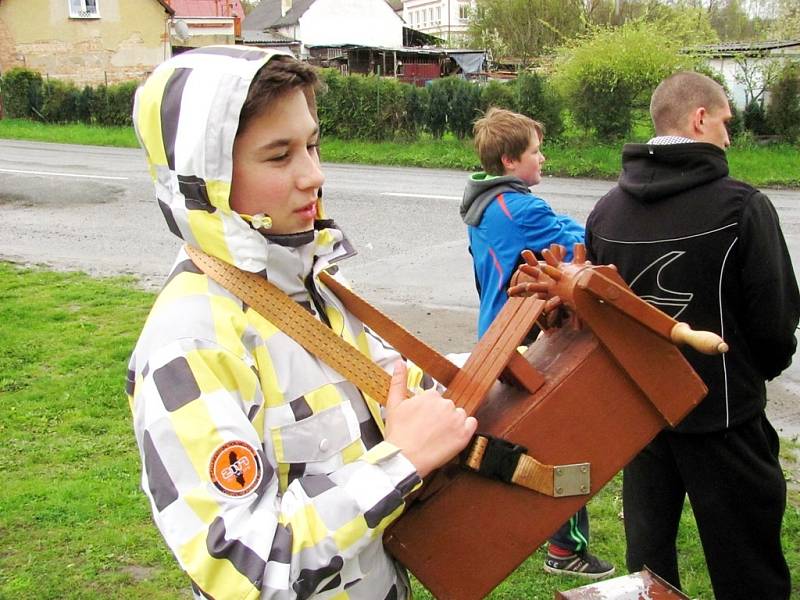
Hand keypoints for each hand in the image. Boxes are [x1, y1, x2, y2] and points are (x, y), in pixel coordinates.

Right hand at [384, 361, 476, 478]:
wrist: (405, 459)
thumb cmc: (399, 435)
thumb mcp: (394, 404)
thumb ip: (398, 380)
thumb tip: (400, 362)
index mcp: (430, 396)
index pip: (435, 398)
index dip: (428, 411)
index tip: (422, 420)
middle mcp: (446, 404)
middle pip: (447, 406)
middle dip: (439, 416)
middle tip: (428, 430)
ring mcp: (456, 419)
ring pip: (459, 415)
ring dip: (452, 423)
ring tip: (438, 435)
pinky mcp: (464, 434)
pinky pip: (472, 424)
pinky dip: (465, 429)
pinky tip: (452, 436)